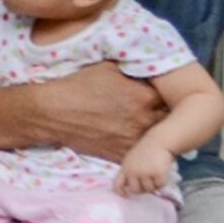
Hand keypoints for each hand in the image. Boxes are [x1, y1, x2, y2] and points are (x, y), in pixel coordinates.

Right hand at [33, 63, 162, 162]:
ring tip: (141, 126)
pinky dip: (138, 148)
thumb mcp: (108, 68)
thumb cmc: (79, 85)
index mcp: (145, 96)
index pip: (170, 98)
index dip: (167, 97)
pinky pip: (138, 153)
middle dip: (163, 115)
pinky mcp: (120, 154)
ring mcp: (132, 140)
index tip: (163, 96)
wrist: (54, 112)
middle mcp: (143, 119)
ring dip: (152, 133)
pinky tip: (130, 140)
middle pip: (166, 120)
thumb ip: (133, 71)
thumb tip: (146, 70)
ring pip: (154, 139)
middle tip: (156, 112)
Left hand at [115, 140, 172, 195]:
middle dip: (143, 189)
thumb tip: (127, 188)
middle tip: (148, 182)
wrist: (158, 142)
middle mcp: (133, 171)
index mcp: (125, 168)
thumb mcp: (131, 160)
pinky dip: (162, 182)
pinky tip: (162, 173)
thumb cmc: (145, 151)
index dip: (120, 192)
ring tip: (155, 175)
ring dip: (153, 185)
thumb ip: (128, 172)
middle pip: (136, 190)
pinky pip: (160, 185)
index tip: (125, 195)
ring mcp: (145, 172)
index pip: (117, 184)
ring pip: (149, 189)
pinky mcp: (157, 173)